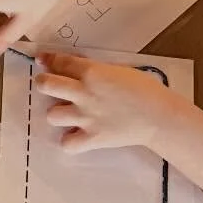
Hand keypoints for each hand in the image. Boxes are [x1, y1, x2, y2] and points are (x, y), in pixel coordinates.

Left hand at [34, 53, 178, 152]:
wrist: (159, 116)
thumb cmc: (146, 90)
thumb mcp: (119, 70)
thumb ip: (97, 70)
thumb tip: (80, 68)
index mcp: (92, 73)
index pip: (61, 62)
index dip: (48, 59)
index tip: (42, 60)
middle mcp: (84, 94)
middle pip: (46, 85)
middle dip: (43, 82)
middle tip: (47, 84)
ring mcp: (86, 117)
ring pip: (52, 114)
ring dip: (57, 112)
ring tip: (67, 113)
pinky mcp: (92, 138)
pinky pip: (67, 143)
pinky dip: (69, 140)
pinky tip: (76, 135)